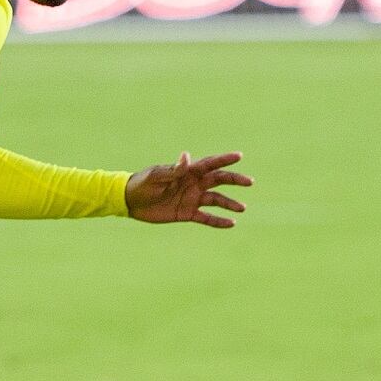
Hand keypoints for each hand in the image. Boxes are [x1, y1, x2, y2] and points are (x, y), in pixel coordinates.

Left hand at [125, 151, 252, 227]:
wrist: (131, 201)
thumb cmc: (142, 183)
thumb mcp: (157, 176)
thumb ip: (174, 169)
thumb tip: (187, 157)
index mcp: (187, 172)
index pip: (209, 164)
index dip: (224, 159)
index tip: (239, 156)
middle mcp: (193, 184)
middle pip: (219, 180)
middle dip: (234, 180)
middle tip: (249, 182)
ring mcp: (192, 199)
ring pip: (216, 200)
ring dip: (229, 203)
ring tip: (242, 208)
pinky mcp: (187, 213)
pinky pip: (206, 218)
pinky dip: (218, 221)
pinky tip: (231, 224)